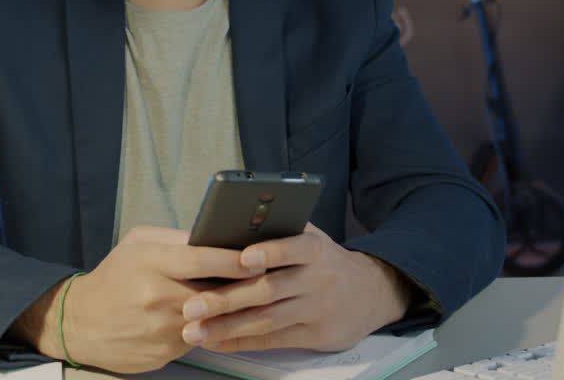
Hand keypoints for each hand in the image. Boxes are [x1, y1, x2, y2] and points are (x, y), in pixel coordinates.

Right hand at [13, 226, 263, 372]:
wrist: (78, 323)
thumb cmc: (113, 277)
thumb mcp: (136, 244)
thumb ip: (174, 238)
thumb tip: (214, 236)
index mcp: (151, 261)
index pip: (203, 259)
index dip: (235, 259)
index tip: (259, 256)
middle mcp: (157, 295)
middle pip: (215, 292)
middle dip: (242, 286)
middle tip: (265, 279)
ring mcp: (161, 328)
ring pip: (211, 319)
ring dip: (228, 310)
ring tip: (243, 299)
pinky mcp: (164, 352)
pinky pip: (199, 339)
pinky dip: (208, 329)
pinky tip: (212, 320)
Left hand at [178, 223, 412, 352]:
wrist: (371, 292)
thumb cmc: (323, 260)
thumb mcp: (311, 237)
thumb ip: (279, 231)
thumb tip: (230, 222)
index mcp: (315, 249)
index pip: (293, 248)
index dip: (269, 252)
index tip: (243, 257)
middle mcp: (317, 279)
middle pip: (268, 290)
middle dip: (227, 299)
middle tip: (192, 305)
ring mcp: (316, 310)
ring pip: (266, 320)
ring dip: (227, 327)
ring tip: (194, 330)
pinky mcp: (314, 335)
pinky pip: (273, 340)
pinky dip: (241, 342)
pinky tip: (216, 342)